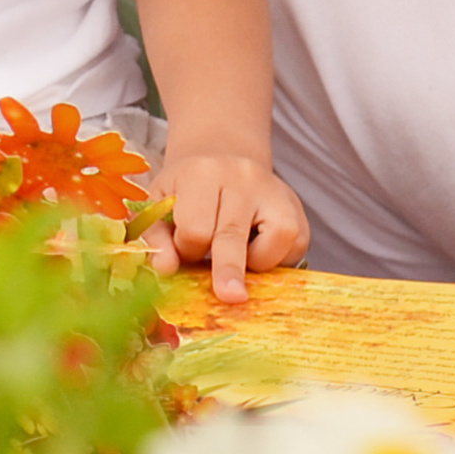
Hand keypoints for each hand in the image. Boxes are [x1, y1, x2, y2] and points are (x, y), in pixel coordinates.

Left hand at [144, 151, 310, 303]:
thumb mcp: (162, 204)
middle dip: (228, 270)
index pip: (196, 228)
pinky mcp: (296, 209)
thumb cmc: (189, 190)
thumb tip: (165, 269)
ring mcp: (273, 191)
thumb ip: (158, 238)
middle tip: (229, 296)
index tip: (188, 251)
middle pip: (233, 235)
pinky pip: (295, 245)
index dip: (189, 250)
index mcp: (201, 173)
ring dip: (257, 262)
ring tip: (239, 256)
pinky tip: (259, 251)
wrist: (223, 157)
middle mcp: (242, 177)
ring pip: (276, 238)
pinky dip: (278, 260)